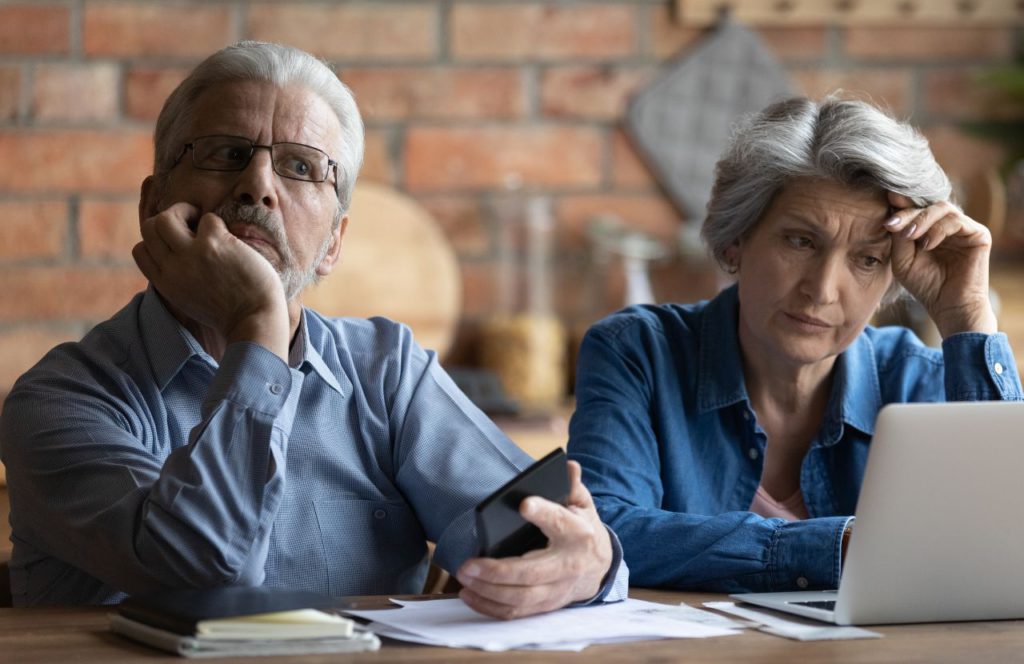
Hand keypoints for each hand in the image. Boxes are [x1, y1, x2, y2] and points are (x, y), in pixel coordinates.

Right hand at [132, 202, 289, 357]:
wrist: (255, 321)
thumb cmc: (232, 313)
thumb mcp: (191, 301)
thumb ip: (180, 279)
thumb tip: (181, 256)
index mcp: (165, 284)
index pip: (140, 250)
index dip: (157, 240)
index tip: (178, 242)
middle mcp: (172, 268)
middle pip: (149, 228)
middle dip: (169, 218)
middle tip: (192, 224)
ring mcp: (191, 255)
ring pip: (165, 218)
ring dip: (184, 211)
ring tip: (204, 223)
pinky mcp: (214, 244)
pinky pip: (208, 218)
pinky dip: (219, 224)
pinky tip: (231, 240)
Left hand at [455, 460, 612, 619]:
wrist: (599, 566)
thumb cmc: (582, 528)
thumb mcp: (582, 504)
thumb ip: (572, 486)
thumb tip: (568, 466)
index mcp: (578, 534)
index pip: (560, 523)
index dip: (543, 513)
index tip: (523, 504)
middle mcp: (567, 565)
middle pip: (531, 573)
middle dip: (497, 571)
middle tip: (468, 564)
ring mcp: (556, 590)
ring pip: (520, 598)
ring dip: (488, 591)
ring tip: (464, 576)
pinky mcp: (545, 606)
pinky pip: (515, 613)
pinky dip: (490, 607)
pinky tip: (469, 594)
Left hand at [884, 192, 996, 336]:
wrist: (949, 306)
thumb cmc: (925, 285)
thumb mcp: (903, 260)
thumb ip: (899, 239)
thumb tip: (894, 215)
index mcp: (930, 229)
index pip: (916, 209)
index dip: (901, 204)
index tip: (886, 201)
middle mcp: (947, 225)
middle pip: (927, 205)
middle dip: (907, 213)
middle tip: (891, 224)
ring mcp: (964, 228)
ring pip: (943, 208)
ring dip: (922, 220)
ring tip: (910, 236)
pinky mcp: (978, 234)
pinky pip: (957, 221)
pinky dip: (938, 230)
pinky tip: (926, 245)